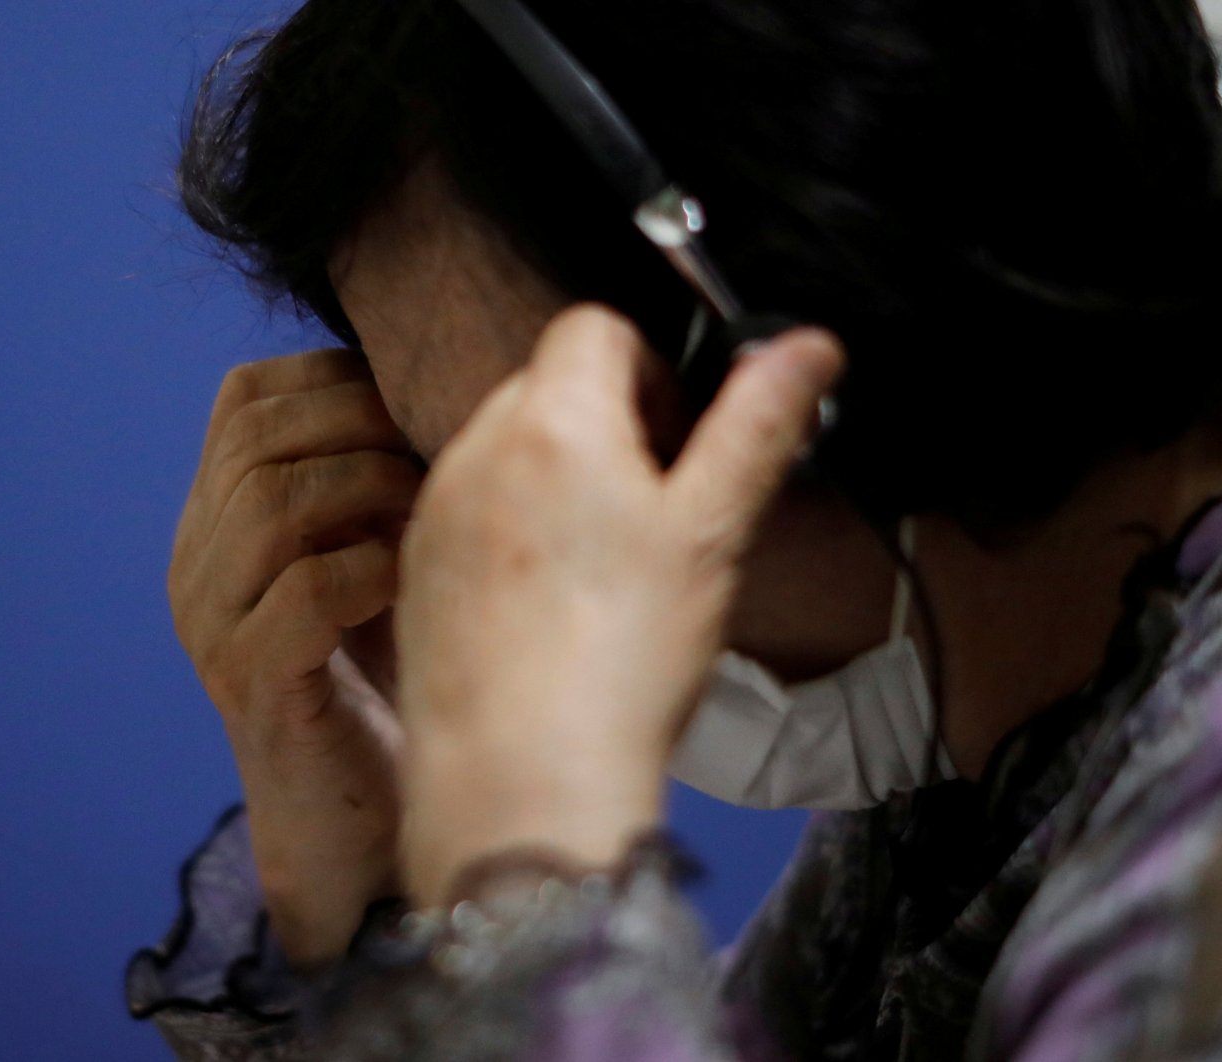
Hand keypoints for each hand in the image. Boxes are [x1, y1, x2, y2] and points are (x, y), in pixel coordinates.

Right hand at [169, 349, 424, 970]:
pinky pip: (304, 593)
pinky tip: (418, 578)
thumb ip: (374, 483)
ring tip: (435, 507)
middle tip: (438, 449)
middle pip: (260, 440)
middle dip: (363, 425)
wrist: (363, 829)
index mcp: (217, 523)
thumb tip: (447, 380)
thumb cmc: (390, 679)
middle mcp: (197, 567)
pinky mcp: (257, 690)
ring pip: (272, 505)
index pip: (244, 398)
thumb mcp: (374, 558)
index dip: (336, 378)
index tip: (414, 401)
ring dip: (372, 488)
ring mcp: (216, 630)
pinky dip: (374, 568)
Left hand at [394, 307, 843, 907]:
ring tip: (600, 569)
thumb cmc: (622, 658)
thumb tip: (808, 344)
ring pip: (506, 451)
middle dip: (606, 423)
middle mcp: (475, 448)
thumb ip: (757, 424)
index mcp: (552, 420)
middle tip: (651, 512)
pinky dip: (509, 532)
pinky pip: (467, 514)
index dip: (652, 370)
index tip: (678, 444)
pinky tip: (547, 607)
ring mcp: (433, 510)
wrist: (519, 781)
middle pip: (547, 385)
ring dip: (555, 477)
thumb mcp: (712, 532)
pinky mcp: (413, 569)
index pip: (596, 326)